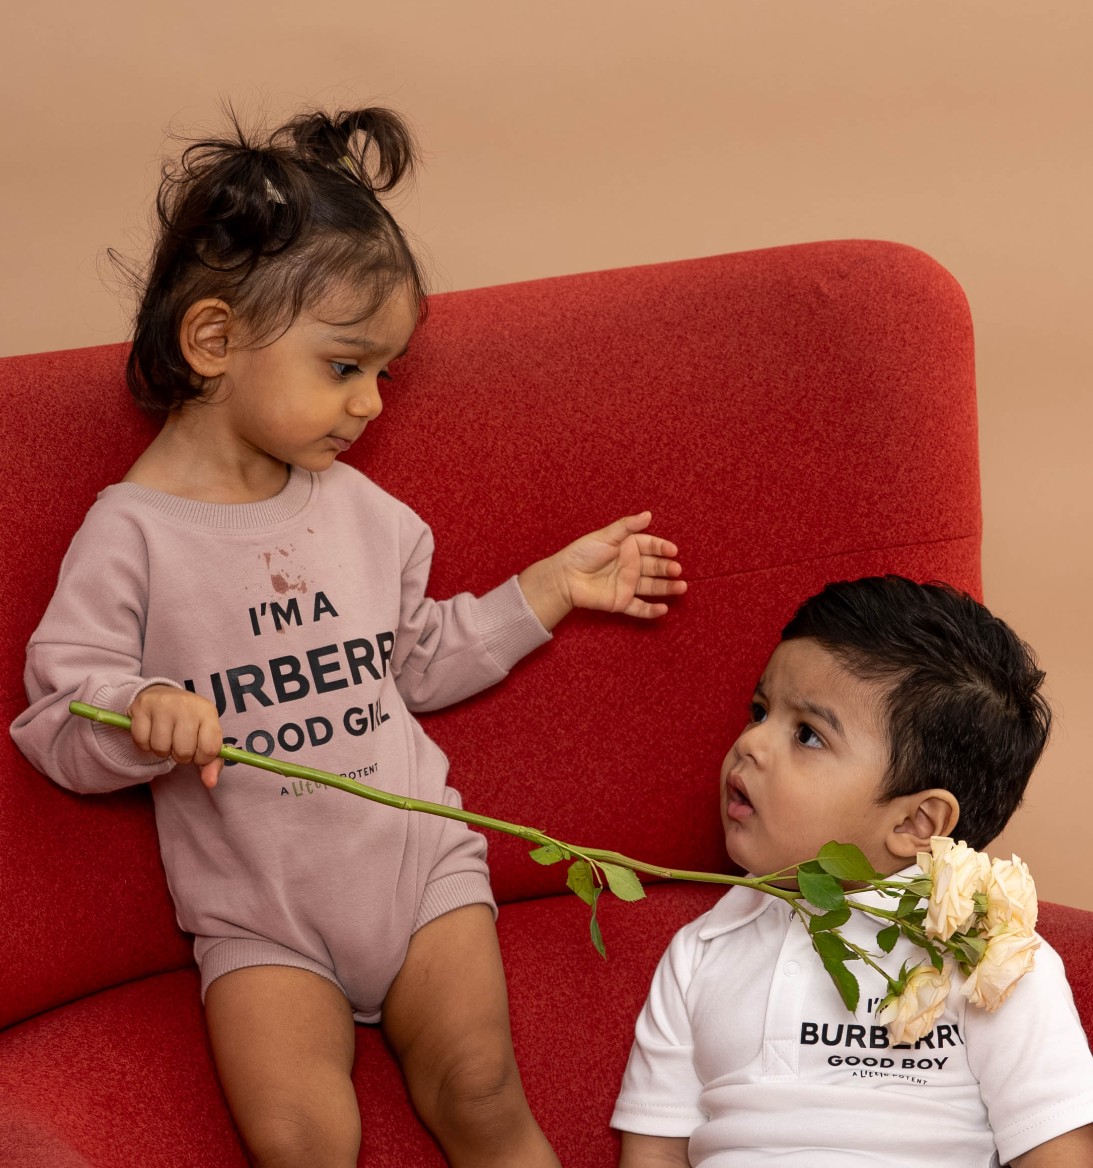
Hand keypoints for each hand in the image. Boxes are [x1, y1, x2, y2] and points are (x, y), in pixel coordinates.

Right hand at [128, 685, 223, 788]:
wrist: (164, 696)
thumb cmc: (190, 722)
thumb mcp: (206, 736)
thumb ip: (212, 763)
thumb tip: (210, 783)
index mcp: (208, 712)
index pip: (209, 750)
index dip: (201, 758)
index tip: (198, 751)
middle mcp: (187, 705)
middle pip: (183, 752)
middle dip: (180, 755)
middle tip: (179, 742)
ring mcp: (163, 704)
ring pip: (160, 748)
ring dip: (162, 750)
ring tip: (166, 736)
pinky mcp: (141, 707)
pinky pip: (142, 742)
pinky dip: (145, 744)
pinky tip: (151, 731)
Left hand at [518, 512, 685, 630]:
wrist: (564, 577)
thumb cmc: (583, 553)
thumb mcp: (606, 536)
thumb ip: (627, 526)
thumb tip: (648, 514)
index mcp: (629, 548)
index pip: (651, 546)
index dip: (663, 548)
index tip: (673, 550)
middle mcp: (631, 566)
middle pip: (656, 567)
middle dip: (668, 569)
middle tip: (677, 570)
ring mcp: (628, 585)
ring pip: (652, 587)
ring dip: (667, 588)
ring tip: (682, 587)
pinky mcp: (621, 602)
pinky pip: (639, 608)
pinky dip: (651, 610)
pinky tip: (663, 609)